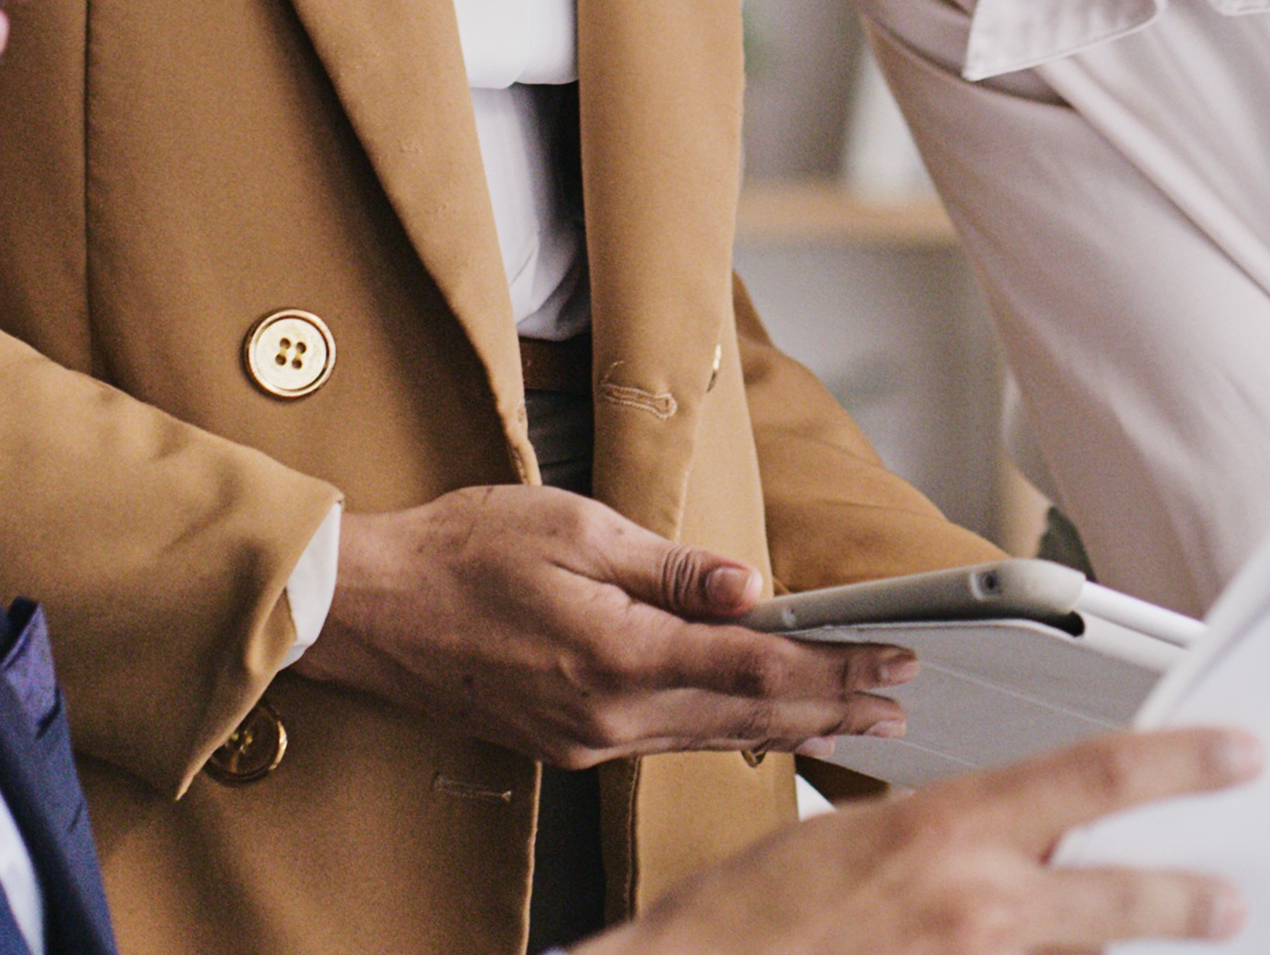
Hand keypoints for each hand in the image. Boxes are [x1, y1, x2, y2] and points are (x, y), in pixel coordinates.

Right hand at [291, 484, 917, 766]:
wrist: (366, 610)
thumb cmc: (457, 552)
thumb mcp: (570, 526)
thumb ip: (667, 565)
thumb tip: (747, 585)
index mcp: (616, 655)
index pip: (756, 668)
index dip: (835, 666)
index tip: (893, 656)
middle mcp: (609, 715)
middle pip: (750, 717)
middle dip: (834, 707)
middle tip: (902, 700)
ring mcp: (588, 740)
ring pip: (715, 740)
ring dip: (793, 729)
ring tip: (855, 721)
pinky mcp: (569, 744)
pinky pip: (671, 744)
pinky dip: (731, 733)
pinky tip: (762, 727)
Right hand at [575, 728, 1258, 954]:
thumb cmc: (744, 920)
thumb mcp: (852, 840)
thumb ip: (947, 839)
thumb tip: (1011, 846)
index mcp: (945, 830)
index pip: (1095, 777)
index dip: (1181, 762)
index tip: (1236, 755)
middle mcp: (974, 905)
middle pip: (1121, 894)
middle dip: (1185, 897)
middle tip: (1230, 899)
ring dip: (1105, 949)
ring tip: (1135, 944)